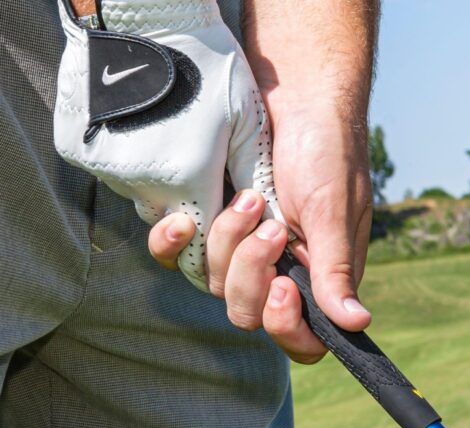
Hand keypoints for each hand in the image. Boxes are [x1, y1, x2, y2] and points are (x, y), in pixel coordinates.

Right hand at [53, 0, 284, 291]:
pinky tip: (145, 127)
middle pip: (170, 223)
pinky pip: (112, 171)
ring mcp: (106, 168)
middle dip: (190, 211)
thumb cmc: (206, 63)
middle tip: (200, 167)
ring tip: (174, 135)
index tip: (227, 215)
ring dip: (158, 184)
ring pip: (139, 197)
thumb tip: (270, 218)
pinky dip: (129, 159)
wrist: (143, 17)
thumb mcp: (246, 119)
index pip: (204, 243)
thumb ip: (255, 175)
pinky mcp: (78, 150)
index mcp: (188, 180)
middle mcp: (142, 183)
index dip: (219, 236)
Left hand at [147, 98, 373, 361]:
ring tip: (249, 197)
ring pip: (212, 284)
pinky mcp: (207, 225)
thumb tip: (358, 323)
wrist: (295, 96)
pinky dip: (174, 241)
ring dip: (227, 242)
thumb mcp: (334, 211)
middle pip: (248, 315)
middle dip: (252, 273)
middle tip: (272, 225)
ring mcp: (240, 250)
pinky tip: (184, 219)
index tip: (284, 287)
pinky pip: (176, 256)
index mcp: (320, 278)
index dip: (287, 329)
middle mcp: (280, 271)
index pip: (303, 340)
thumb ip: (337, 270)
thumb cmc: (328, 150)